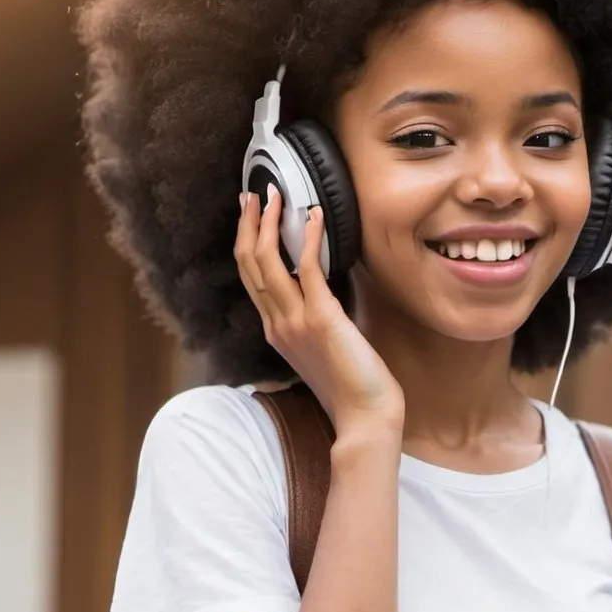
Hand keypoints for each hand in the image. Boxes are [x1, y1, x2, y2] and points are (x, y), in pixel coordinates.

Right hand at [234, 187, 404, 434]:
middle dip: (250, 225)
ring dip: (271, 224)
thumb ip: (312, 318)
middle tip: (253, 194)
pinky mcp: (321, 318)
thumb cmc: (351, 384)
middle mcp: (277, 324)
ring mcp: (295, 321)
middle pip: (250, 265)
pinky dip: (311, 238)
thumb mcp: (321, 346)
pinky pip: (309, 269)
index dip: (247, 243)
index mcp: (275, 330)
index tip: (251, 215)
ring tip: (276, 195)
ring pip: (268, 262)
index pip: (250, 278)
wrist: (364, 416)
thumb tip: (321, 285)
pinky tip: (315, 214)